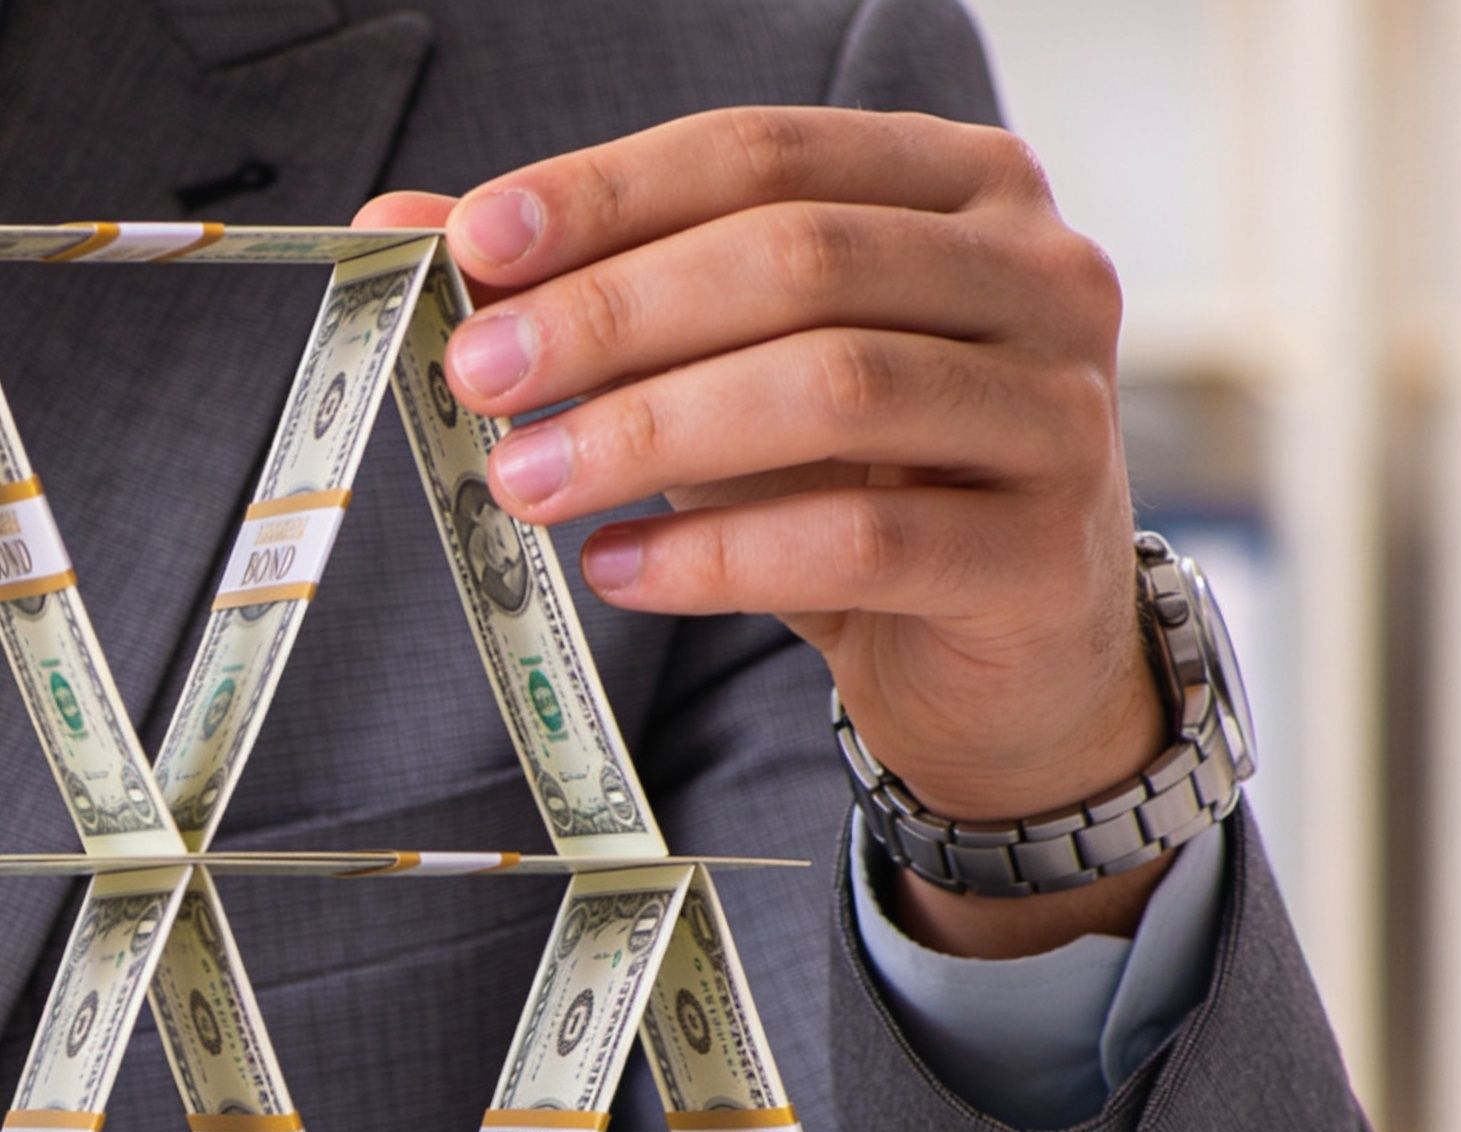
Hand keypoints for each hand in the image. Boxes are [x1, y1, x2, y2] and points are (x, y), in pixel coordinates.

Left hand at [362, 108, 1163, 956]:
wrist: (1003, 650)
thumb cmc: (853, 478)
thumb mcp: (719, 366)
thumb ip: (585, 289)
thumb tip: (402, 230)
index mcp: (958, 182)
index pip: (762, 152)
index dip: (610, 192)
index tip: (473, 243)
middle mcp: (1037, 271)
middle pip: (801, 260)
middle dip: (616, 315)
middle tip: (480, 375)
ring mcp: (1059, 408)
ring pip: (836, 389)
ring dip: (651, 433)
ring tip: (521, 482)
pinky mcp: (1042, 548)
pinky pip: (862, 540)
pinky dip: (716, 555)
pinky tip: (615, 570)